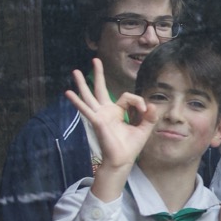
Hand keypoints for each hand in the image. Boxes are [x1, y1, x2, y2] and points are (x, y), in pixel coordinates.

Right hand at [66, 59, 156, 199]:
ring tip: (74, 71)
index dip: (138, 101)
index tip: (146, 111)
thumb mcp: (144, 129)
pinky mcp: (97, 121)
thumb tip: (152, 105)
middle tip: (95, 60)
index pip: (128, 97)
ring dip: (82, 84)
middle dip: (98, 75)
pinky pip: (86, 110)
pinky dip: (77, 102)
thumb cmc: (130, 146)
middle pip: (101, 89)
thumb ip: (149, 117)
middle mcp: (106, 111)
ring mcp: (100, 115)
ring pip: (90, 96)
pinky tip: (68, 93)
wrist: (122, 160)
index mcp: (117, 111)